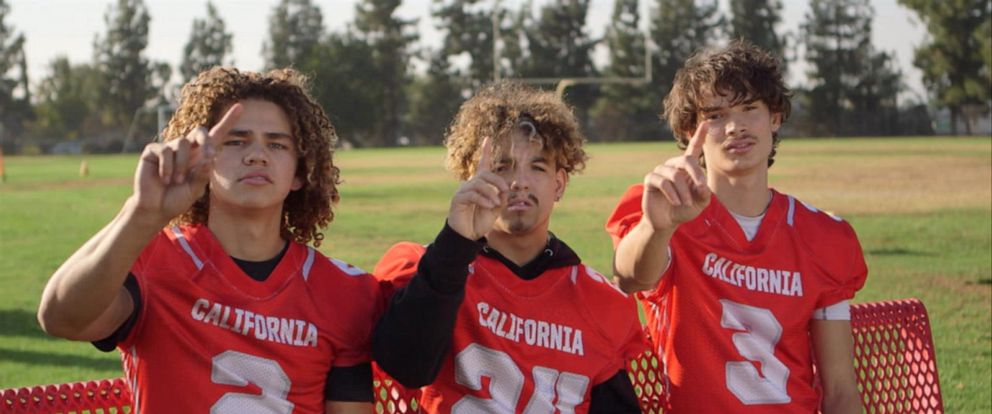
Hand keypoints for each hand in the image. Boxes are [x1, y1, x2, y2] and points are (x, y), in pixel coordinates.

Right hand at [131, 104, 242, 224]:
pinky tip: (165, 178)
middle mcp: (187, 149)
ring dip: (183, 164)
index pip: (216, 135)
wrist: (156, 209)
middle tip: (209, 156)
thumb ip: (203, 175)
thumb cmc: (177, 199)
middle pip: (200, 131)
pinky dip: (168, 166)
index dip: (228, 121)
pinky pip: (165, 150)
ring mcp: (170, 148)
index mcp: (201, 156)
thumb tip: (209, 158)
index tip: (240, 107)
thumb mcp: (195, 189)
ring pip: (182, 142)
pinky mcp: (153, 151)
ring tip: (178, 181)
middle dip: (206, 140)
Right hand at [447, 137, 508, 239]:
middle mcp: (470, 185)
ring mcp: (463, 191)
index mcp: (480, 185)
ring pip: (479, 183)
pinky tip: (489, 206)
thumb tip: (507, 189)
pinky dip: (483, 199)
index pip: (482, 165)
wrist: (467, 235)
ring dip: (491, 193)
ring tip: (495, 204)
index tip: (487, 139)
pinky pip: (472, 194)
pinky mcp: (458, 199)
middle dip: (497, 181)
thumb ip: (501, 198)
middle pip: (484, 174)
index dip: (485, 152)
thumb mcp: (495, 209)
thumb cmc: (480, 221)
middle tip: (505, 192)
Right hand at [641, 123, 711, 230]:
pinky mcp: (650, 179)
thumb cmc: (684, 209)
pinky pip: (663, 182)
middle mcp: (673, 165)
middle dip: (696, 174)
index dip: (700, 136)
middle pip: (686, 160)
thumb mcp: (700, 203)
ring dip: (683, 191)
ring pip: (675, 175)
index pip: (693, 149)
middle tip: (701, 189)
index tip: (707, 123)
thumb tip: (702, 185)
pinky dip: (672, 193)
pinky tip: (675, 202)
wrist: (666, 222)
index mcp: (687, 168)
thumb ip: (705, 193)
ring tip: (685, 203)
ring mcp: (661, 171)